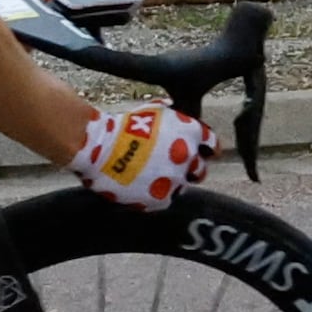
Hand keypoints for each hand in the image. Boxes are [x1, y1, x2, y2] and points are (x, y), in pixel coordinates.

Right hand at [69, 98, 211, 213]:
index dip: (207, 148)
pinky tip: (141, 186)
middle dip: (191, 168)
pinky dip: (155, 194)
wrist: (100, 147)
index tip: (203, 152)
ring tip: (150, 176)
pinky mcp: (159, 199)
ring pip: (181, 186)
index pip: (211, 144)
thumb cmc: (122, 126)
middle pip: (200, 169)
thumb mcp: (153, 111)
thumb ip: (172, 116)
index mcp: (189, 133)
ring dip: (170, 182)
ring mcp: (175, 180)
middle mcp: (188, 158)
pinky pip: (164, 200)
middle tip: (173, 166)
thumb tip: (175, 112)